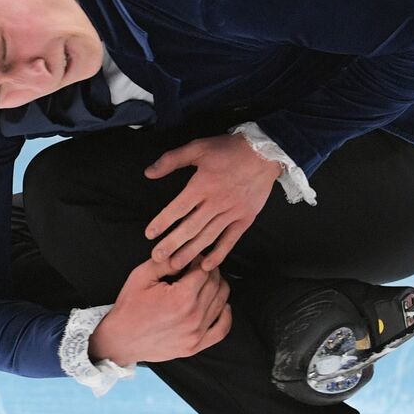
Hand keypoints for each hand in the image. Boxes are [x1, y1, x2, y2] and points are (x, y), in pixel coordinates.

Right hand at [88, 256, 231, 364]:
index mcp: (181, 297)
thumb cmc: (130, 307)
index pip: (204, 270)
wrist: (121, 340)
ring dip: (218, 288)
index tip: (192, 258)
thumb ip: (167, 261)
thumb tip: (187, 253)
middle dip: (209, 271)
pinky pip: (222, 329)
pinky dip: (226, 315)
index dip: (199, 259)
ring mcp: (196, 333)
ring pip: (222, 302)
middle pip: (215, 284)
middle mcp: (193, 316)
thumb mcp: (142, 276)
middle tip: (198, 267)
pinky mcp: (196, 346)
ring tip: (206, 282)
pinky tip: (222, 305)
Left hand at [143, 133, 280, 271]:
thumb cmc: (229, 149)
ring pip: (208, 236)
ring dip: (191, 252)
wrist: (265, 152)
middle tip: (157, 257)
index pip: (178, 208)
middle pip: (191, 227)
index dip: (163, 222)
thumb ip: (172, 160)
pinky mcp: (245, 219)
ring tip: (176, 265)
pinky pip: (230, 240)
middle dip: (172, 244)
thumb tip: (148, 173)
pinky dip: (219, 253)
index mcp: (202, 185)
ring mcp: (232, 212)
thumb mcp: (198, 147)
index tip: (150, 234)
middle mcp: (216, 202)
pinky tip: (207, 265)